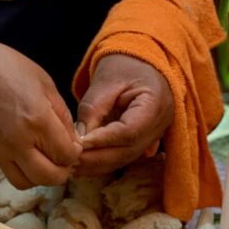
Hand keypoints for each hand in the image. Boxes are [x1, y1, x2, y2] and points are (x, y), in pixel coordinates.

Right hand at [0, 36, 82, 187]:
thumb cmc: (1, 66)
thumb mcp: (42, 81)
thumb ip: (61, 113)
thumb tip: (71, 138)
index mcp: (38, 120)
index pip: (66, 154)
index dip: (74, 152)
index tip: (72, 144)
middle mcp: (18, 141)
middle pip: (49, 177)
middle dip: (62, 172)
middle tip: (62, 159)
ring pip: (26, 183)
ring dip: (39, 177)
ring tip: (42, 161)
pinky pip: (7, 171)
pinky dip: (20, 168)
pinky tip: (22, 151)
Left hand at [74, 54, 173, 175]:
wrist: (141, 62)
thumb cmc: (124, 66)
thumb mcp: (106, 81)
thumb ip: (92, 108)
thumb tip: (79, 139)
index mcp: (155, 102)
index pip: (129, 131)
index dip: (103, 141)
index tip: (79, 144)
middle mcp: (159, 123)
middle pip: (127, 150)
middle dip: (96, 158)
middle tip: (69, 160)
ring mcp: (154, 135)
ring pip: (125, 158)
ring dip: (97, 166)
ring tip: (71, 166)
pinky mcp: (143, 141)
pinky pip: (123, 157)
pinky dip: (102, 164)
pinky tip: (82, 166)